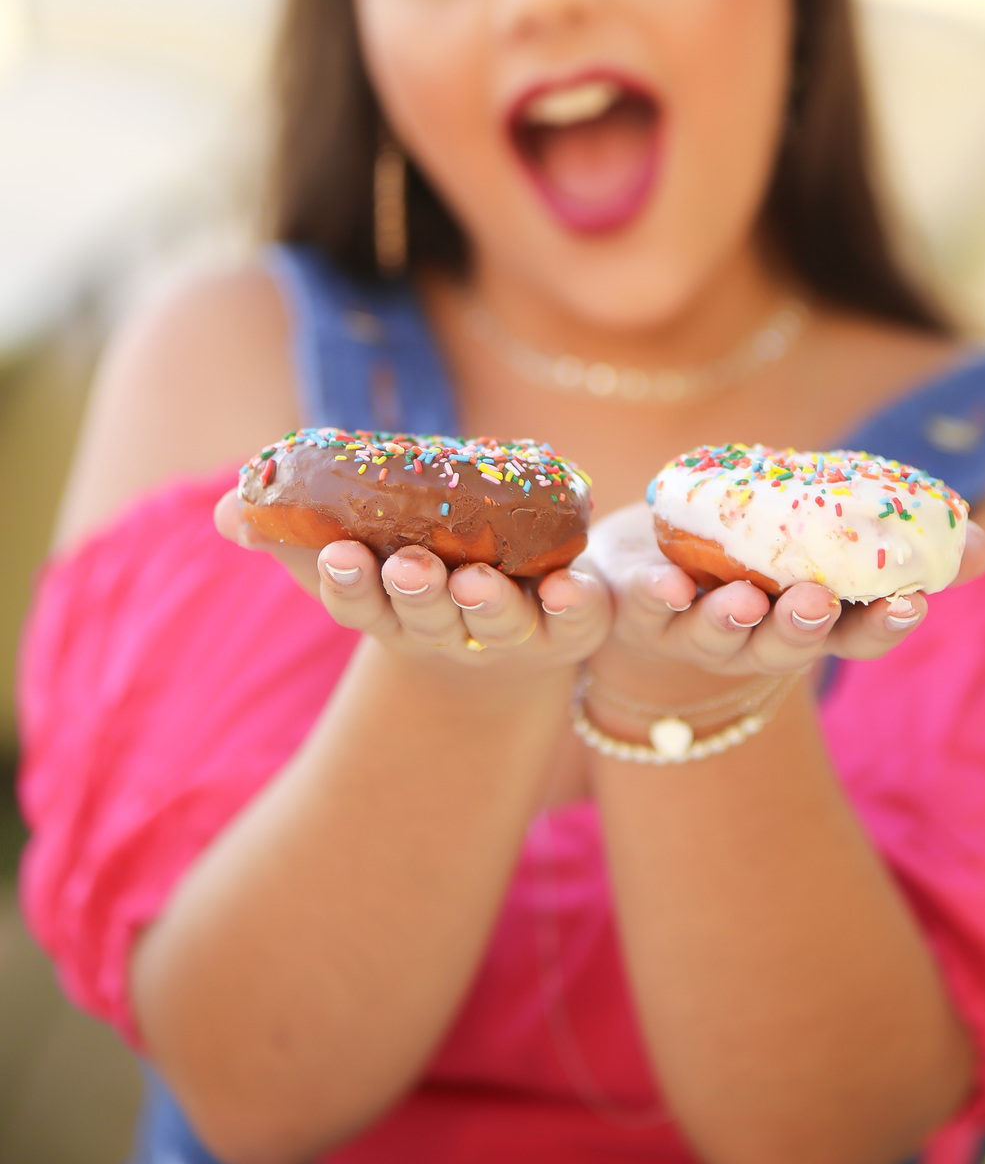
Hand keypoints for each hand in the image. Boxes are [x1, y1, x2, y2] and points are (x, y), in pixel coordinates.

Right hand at [213, 489, 610, 670]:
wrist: (503, 653)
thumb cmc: (412, 585)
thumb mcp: (354, 559)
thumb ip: (292, 532)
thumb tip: (228, 510)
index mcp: (393, 611)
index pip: (362, 605)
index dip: (351, 585)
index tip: (340, 556)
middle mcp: (450, 628)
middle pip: (429, 616)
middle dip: (416, 592)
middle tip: (407, 566)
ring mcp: (512, 631)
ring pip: (498, 622)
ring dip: (485, 602)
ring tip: (474, 579)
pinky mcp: (571, 624)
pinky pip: (578, 619)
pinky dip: (572, 604)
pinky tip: (565, 585)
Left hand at [581, 502, 984, 678]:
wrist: (655, 592)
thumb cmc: (762, 566)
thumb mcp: (832, 550)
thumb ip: (903, 547)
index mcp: (808, 623)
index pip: (854, 635)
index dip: (880, 625)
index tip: (908, 604)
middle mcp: (753, 639)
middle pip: (782, 644)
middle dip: (802, 625)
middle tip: (817, 602)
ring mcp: (694, 629)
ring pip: (715, 634)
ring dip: (729, 619)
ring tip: (743, 599)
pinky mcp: (641, 607)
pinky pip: (644, 604)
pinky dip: (654, 594)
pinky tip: (665, 583)